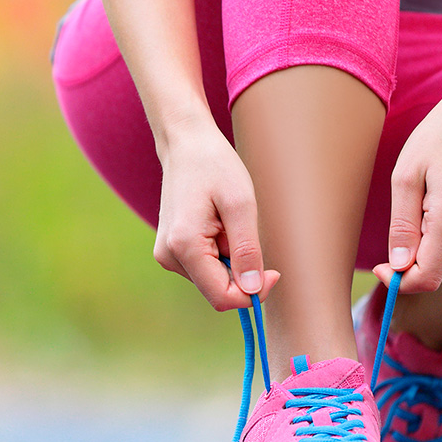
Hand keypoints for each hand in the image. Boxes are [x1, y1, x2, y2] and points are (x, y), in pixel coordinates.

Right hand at [154, 117, 280, 310]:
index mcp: (184, 246)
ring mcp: (167, 254)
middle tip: (248, 233)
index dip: (253, 292)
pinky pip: (205, 267)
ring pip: (213, 280)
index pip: (223, 297)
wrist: (185, 143)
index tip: (273, 271)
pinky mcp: (171, 250)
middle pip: (218, 291)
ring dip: (231, 260)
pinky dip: (220, 252)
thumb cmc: (214, 166)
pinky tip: (217, 224)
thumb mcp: (241, 204)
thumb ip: (247, 251)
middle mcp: (169, 256)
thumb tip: (253, 290)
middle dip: (241, 272)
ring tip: (227, 223)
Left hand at [374, 75, 441, 293]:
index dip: (399, 280)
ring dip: (425, 231)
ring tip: (428, 189)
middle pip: (432, 264)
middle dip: (410, 248)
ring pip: (441, 251)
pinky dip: (438, 225)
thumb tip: (398, 266)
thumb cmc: (441, 136)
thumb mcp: (406, 176)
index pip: (427, 277)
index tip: (380, 267)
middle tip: (407, 202)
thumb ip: (402, 226)